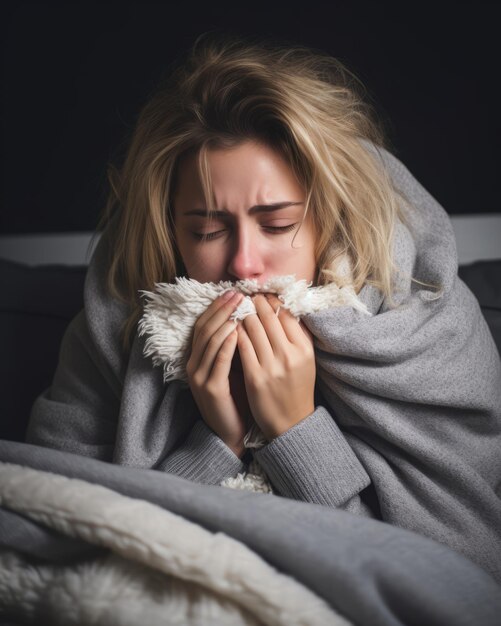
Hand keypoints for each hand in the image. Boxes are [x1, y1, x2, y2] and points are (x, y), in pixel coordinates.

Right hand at [186, 291, 248, 457]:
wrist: (233, 433)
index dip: (217, 307)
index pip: (204, 325)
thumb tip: (250, 317)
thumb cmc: (237, 398)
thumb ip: (236, 345)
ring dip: (225, 321)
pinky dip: (227, 344)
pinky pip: (218, 362)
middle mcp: (194, 365)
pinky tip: (238, 332)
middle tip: (237, 294)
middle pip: (205, 329)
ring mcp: (200, 378)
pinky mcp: (211, 389)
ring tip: (240, 307)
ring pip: (210, 342)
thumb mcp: (235, 367)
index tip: (233, 292)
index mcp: (198, 358)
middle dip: (221, 309)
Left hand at [236, 293, 315, 440]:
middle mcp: (289, 355)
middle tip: (247, 296)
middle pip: (268, 318)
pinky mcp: (255, 376)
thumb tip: (287, 309)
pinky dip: (235, 333)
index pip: (287, 314)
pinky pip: (242, 346)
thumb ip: (299, 336)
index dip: (273, 301)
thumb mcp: (306, 360)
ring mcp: (271, 366)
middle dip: (256, 303)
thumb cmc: (298, 387)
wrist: (291, 422)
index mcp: (304, 349)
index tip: (264, 295)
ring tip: (238, 309)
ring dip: (243, 315)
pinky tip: (231, 327)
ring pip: (252, 328)